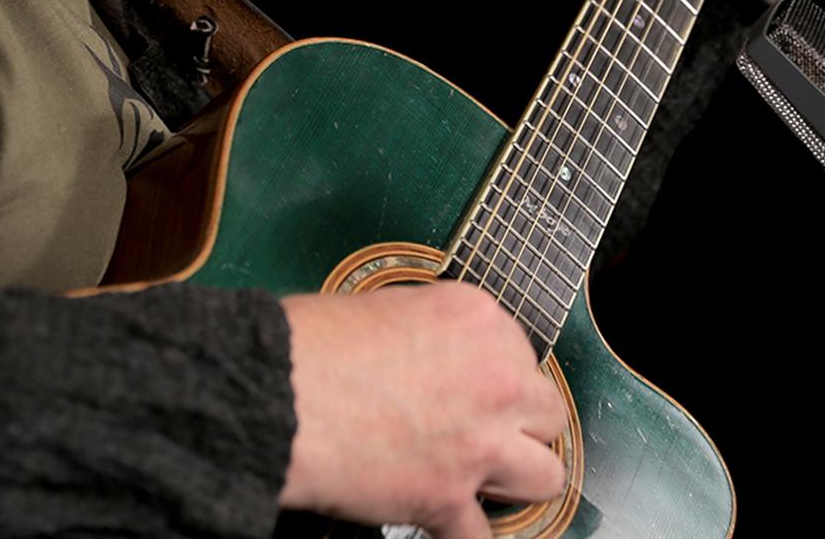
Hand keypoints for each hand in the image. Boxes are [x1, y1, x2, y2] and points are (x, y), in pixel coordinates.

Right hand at [279, 282, 567, 537]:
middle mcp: (494, 379)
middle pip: (546, 414)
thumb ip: (430, 336)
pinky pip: (484, 537)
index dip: (497, 379)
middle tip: (484, 434)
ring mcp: (478, 442)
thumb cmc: (309, 344)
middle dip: (518, 427)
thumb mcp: (386, 308)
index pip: (522, 357)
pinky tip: (449, 525)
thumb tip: (435, 363)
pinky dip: (465, 534)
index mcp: (478, 320)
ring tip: (485, 481)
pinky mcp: (449, 496)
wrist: (277, 391)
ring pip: (546, 476)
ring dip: (516, 481)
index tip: (477, 393)